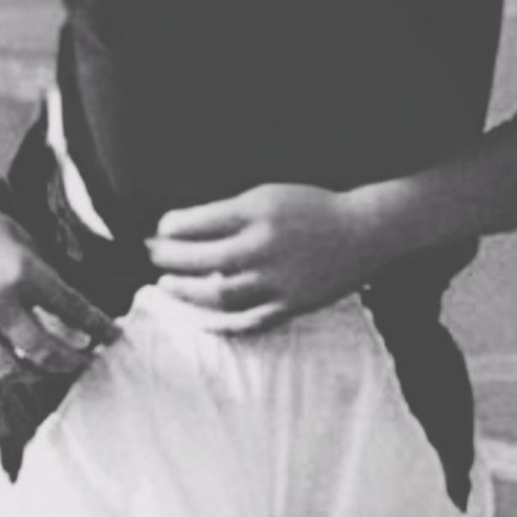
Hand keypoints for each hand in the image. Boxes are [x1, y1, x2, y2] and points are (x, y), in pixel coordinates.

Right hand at [0, 188, 118, 379]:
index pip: (75, 310)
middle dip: (73, 361)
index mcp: (22, 272)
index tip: (112, 337)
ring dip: (33, 373)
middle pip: (46, 352)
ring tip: (43, 367)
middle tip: (84, 361)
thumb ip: (44, 271)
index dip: (99, 327)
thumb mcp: (17, 235)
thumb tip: (72, 307)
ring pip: (8, 370)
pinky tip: (3, 364)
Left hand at [147, 184, 366, 327]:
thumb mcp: (271, 195)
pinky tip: (201, 317)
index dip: (173, 227)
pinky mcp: (291, 303)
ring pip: (220, 293)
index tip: (160, 229)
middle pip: (204, 259)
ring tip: (166, 285)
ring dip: (187, 291)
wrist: (363, 232)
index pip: (202, 221)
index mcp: (260, 210)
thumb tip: (184, 227)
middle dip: (171, 258)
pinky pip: (248, 319)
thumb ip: (232, 212)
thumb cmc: (313, 208)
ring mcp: (279, 279)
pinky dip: (220, 321)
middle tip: (152, 255)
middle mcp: (266, 245)